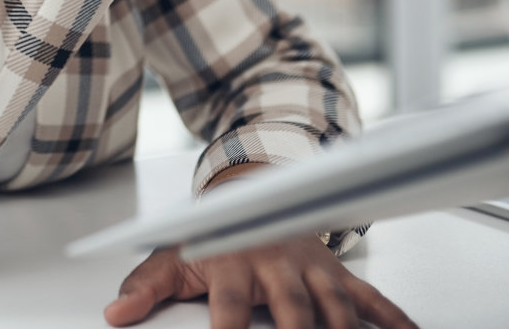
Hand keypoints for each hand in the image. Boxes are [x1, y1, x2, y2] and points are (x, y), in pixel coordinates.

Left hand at [104, 237, 417, 328]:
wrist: (251, 193)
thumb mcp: (173, 257)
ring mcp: (311, 268)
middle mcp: (275, 264)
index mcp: (232, 262)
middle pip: (293, 310)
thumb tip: (115, 313)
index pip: (229, 307)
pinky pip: (371, 299)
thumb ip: (145, 288)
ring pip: (335, 307)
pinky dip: (394, 320)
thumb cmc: (212, 235)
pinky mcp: (336, 273)